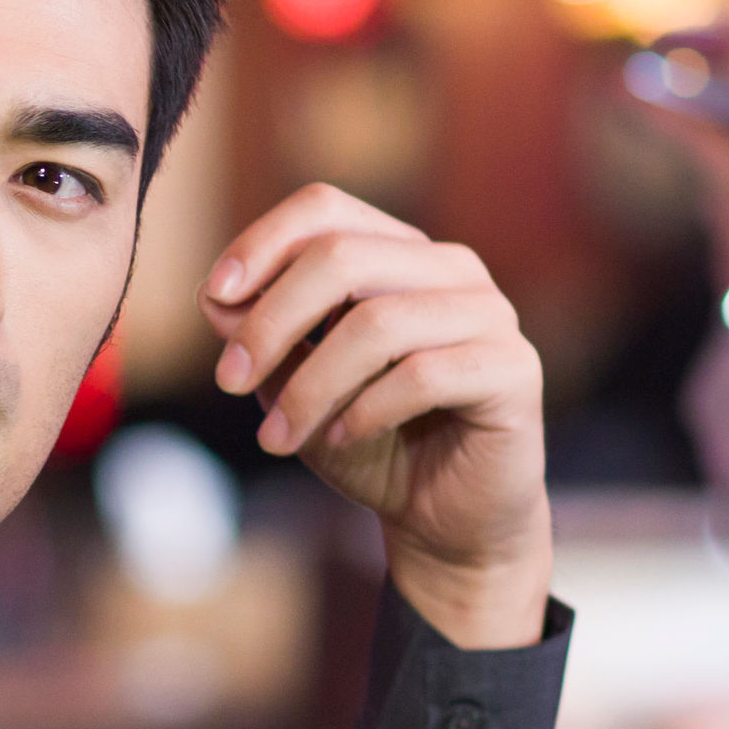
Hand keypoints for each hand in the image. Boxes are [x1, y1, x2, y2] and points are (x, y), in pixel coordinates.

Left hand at [200, 185, 549, 649]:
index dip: (262, 243)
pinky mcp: (514, 369)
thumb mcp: (292, 384)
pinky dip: (367, 409)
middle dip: (271, 322)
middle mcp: (450, 268)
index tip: (213, 297)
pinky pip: (424, 374)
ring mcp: (489, 314)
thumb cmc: (367, 439)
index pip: (325, 209)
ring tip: (277, 439)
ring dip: (310, 386)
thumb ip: (260, 334)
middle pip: (343, 257)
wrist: (444, 520)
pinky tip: (344, 437)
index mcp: (398, 253)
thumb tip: (215, 296)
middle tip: (228, 383)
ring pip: (378, 322)